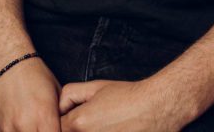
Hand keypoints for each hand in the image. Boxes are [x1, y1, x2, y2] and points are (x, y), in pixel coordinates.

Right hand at [0, 56, 61, 131]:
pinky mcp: (0, 128)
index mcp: (45, 115)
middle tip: (47, 128)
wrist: (8, 61)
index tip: (59, 130)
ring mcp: (11, 128)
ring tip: (36, 127)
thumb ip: (61, 115)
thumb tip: (68, 127)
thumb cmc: (34, 73)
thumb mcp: (57, 91)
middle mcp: (27, 124)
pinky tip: (24, 127)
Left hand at [58, 78, 184, 131]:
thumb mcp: (95, 86)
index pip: (57, 129)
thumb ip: (71, 94)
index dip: (62, 122)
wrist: (155, 108)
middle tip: (92, 122)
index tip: (74, 119)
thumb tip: (59, 106)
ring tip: (104, 125)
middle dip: (73, 129)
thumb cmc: (127, 96)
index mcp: (78, 124)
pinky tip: (113, 130)